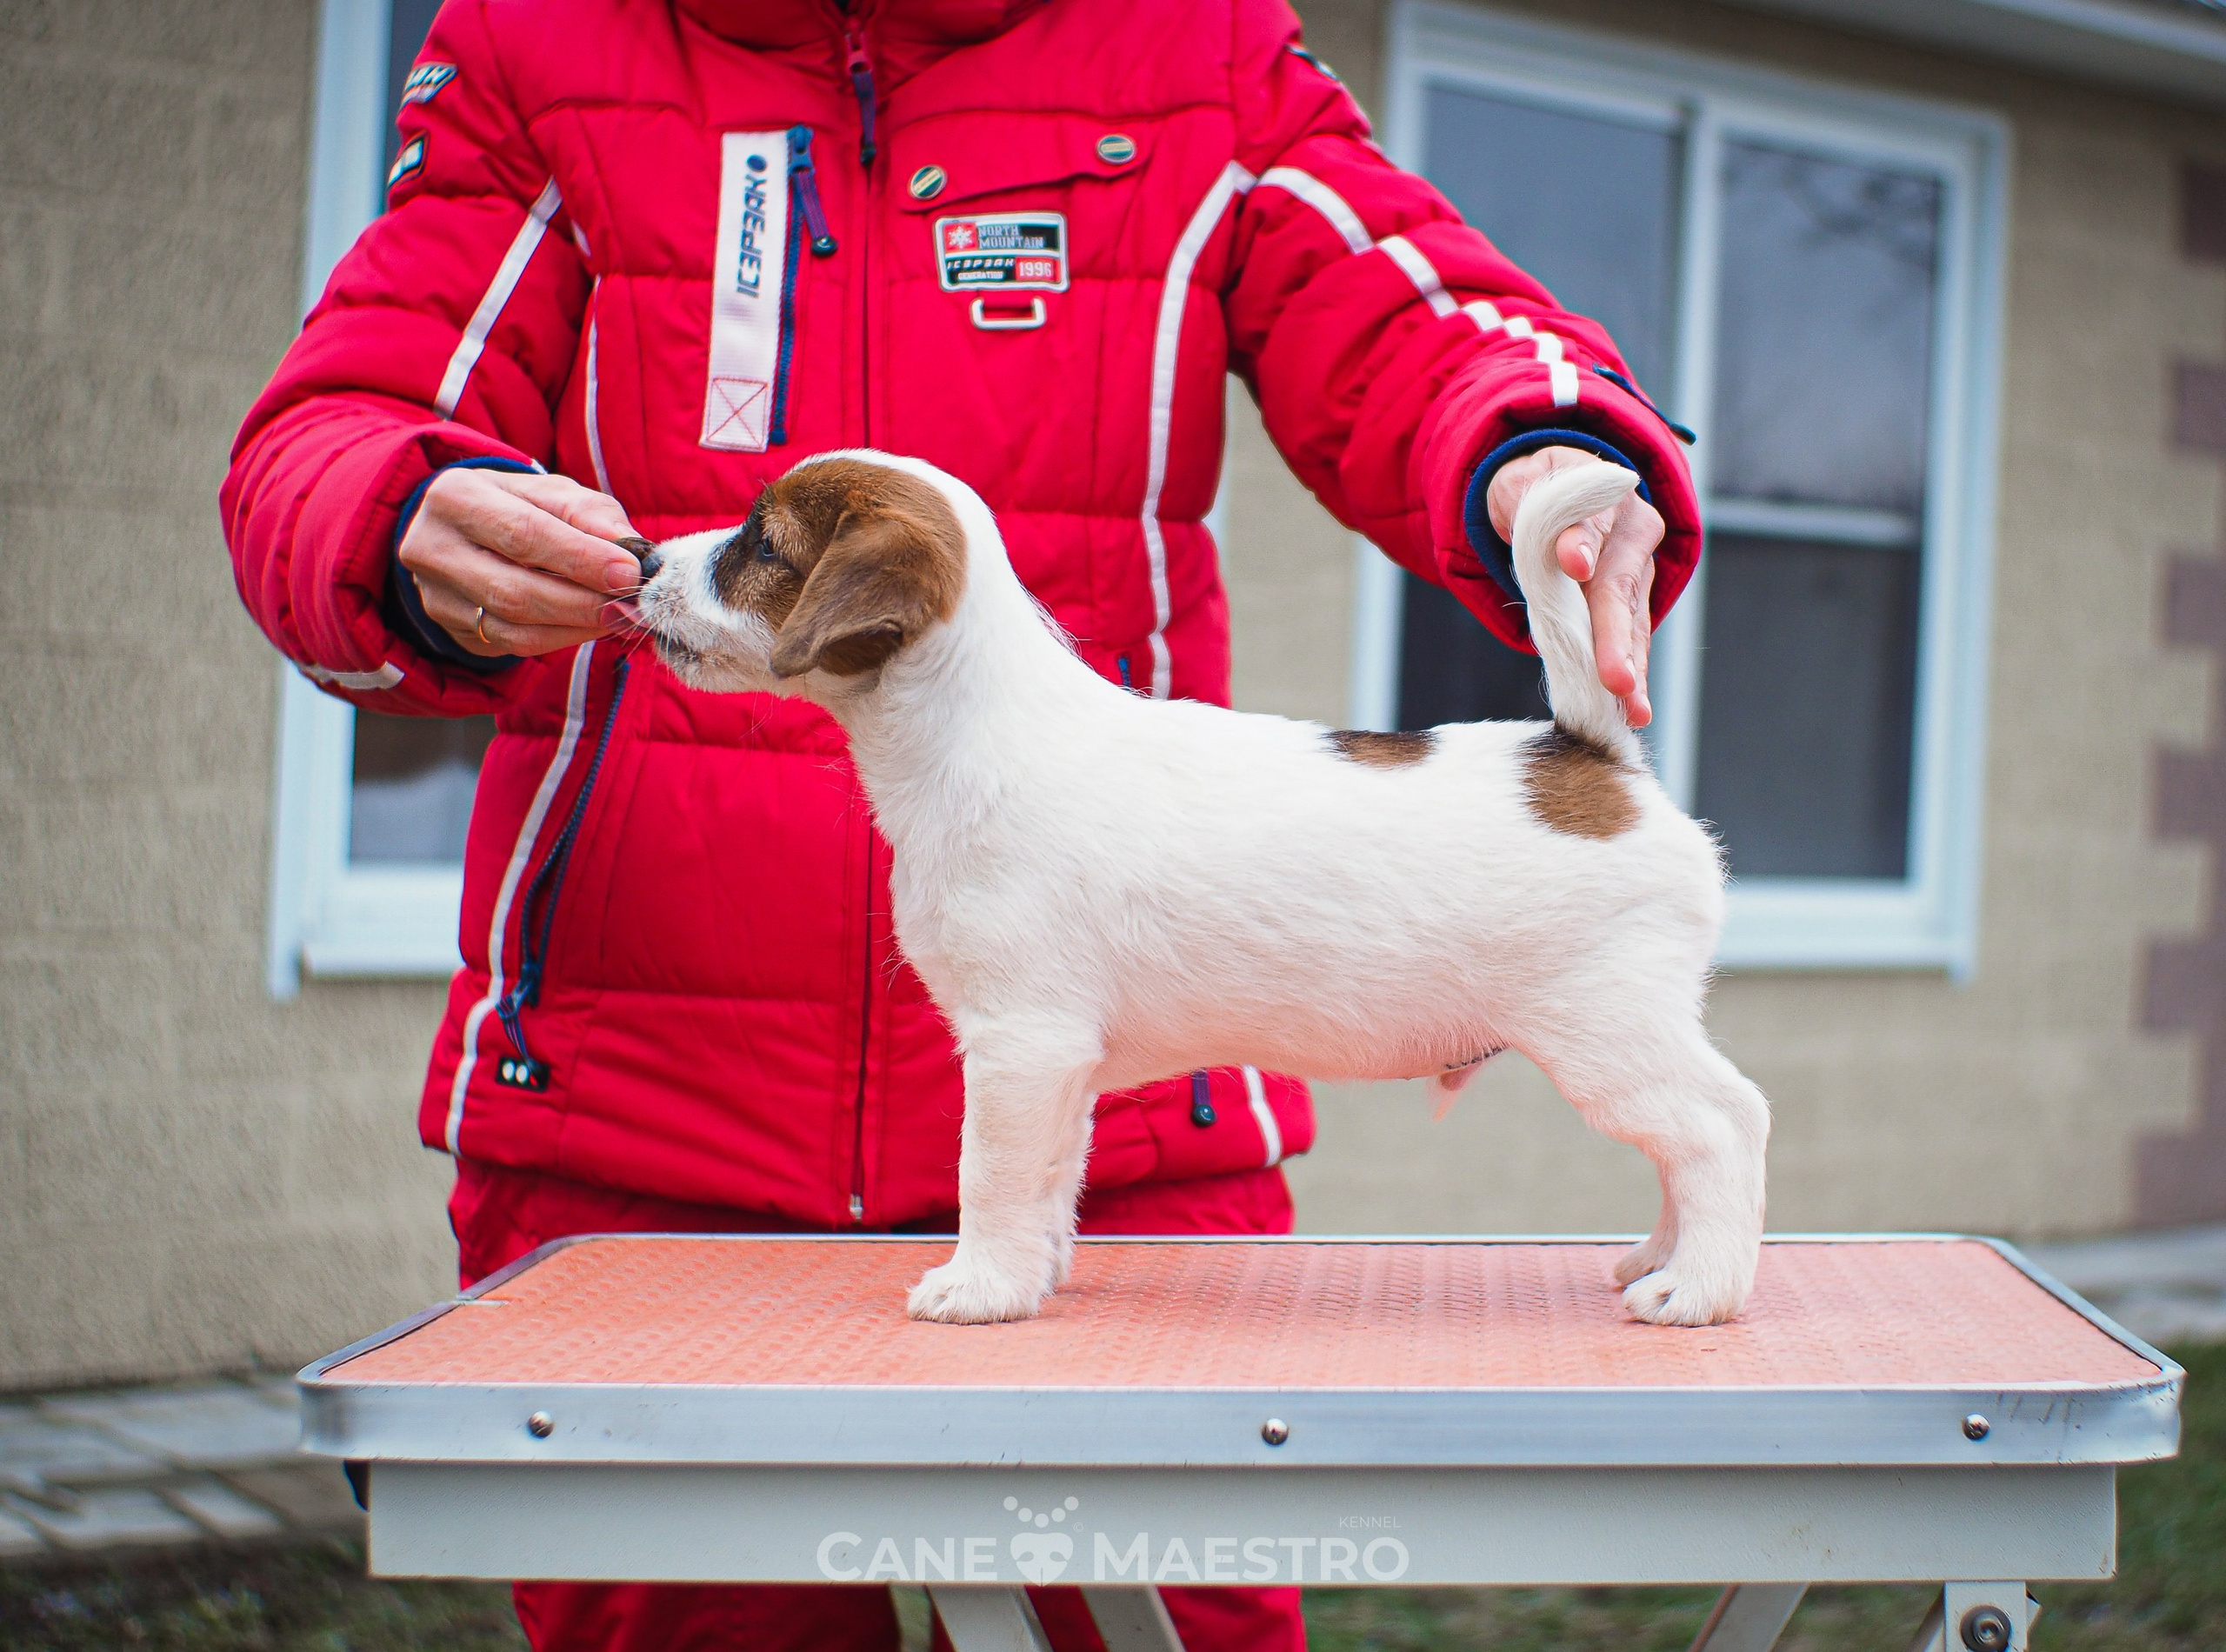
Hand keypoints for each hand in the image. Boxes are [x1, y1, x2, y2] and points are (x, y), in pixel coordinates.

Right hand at [398, 468, 643, 657]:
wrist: (461, 529)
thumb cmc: (515, 504)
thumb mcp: (548, 491)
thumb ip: (588, 513)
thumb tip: (631, 549)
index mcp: (455, 498)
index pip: (523, 534)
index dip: (580, 558)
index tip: (628, 572)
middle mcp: (433, 548)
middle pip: (514, 590)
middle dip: (582, 602)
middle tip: (630, 604)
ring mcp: (437, 596)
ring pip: (513, 627)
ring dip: (576, 626)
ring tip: (619, 615)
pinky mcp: (451, 629)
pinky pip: (513, 644)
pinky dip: (561, 638)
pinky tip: (591, 626)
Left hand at [1485, 446, 1663, 727]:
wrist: (1558, 493)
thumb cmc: (1534, 494)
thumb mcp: (1519, 488)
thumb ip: (1529, 508)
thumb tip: (1567, 552)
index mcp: (1602, 495)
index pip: (1589, 522)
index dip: (1581, 544)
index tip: (1574, 564)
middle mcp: (1631, 533)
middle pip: (1618, 588)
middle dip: (1614, 636)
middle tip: (1614, 677)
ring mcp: (1637, 570)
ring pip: (1632, 623)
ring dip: (1631, 669)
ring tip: (1632, 707)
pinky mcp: (1633, 603)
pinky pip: (1631, 641)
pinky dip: (1631, 676)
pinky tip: (1632, 711)